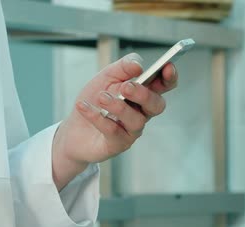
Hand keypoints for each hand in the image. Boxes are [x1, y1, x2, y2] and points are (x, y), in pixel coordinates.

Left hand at [52, 53, 178, 189]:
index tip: (167, 66)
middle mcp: (142, 113)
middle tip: (126, 87)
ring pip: (136, 120)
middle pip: (156, 105)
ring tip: (102, 97)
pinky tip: (84, 107)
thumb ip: (123, 67)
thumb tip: (139, 65)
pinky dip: (97, 117)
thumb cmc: (94, 100)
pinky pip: (113, 131)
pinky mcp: (118, 144)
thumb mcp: (106, 77)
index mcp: (142, 94)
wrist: (74, 128)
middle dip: (143, 95)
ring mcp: (131, 130)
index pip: (164, 86)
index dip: (169, 77)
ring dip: (119, 107)